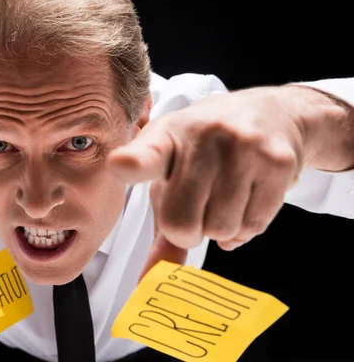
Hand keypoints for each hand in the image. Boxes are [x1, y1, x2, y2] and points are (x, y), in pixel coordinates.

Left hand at [107, 87, 305, 280]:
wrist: (271, 113)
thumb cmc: (206, 151)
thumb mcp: (174, 173)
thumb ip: (162, 224)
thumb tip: (150, 282)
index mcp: (166, 136)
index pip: (146, 154)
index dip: (132, 164)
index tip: (119, 164)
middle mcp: (203, 136)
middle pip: (182, 222)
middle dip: (187, 230)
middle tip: (195, 209)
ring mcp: (243, 147)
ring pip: (221, 229)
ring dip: (219, 229)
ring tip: (223, 200)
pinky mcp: (277, 162)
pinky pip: (253, 226)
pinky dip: (245, 228)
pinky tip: (245, 202)